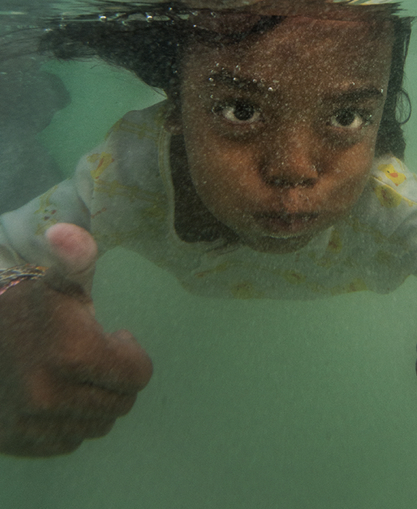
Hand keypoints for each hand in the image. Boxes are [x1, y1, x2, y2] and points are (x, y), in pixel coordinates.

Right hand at [0, 223, 152, 456]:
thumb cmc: (27, 306)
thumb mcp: (57, 279)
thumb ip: (76, 257)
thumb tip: (65, 232)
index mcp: (73, 352)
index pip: (137, 375)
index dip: (132, 354)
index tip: (116, 337)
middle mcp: (53, 395)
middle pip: (120, 403)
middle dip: (117, 379)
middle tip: (96, 356)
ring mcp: (34, 424)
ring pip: (97, 425)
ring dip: (96, 402)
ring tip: (77, 374)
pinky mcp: (19, 443)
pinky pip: (69, 442)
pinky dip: (70, 423)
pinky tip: (56, 395)